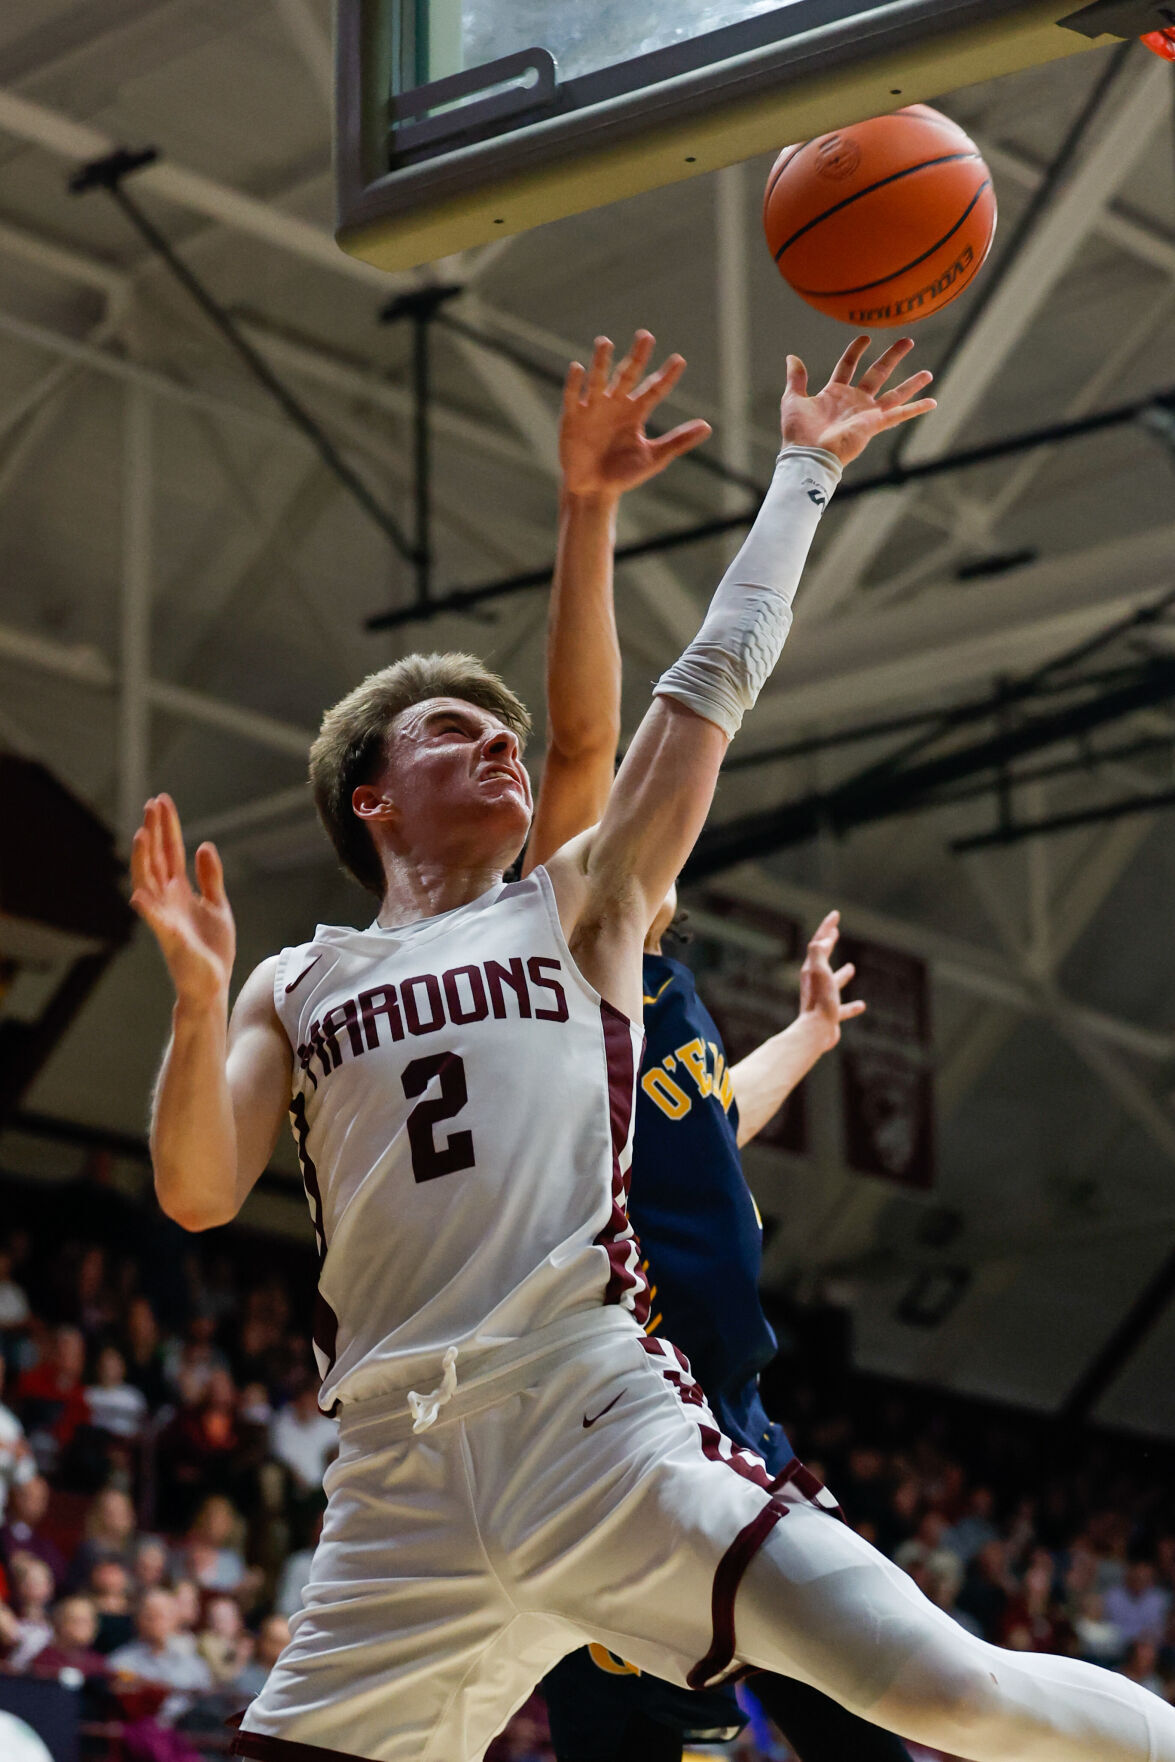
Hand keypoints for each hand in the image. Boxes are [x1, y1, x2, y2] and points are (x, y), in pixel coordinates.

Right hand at [130, 794, 234, 1007]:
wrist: (211, 984)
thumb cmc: (211, 948)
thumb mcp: (217, 905)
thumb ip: (209, 877)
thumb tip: (204, 845)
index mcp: (179, 891)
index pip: (171, 851)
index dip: (167, 827)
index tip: (162, 801)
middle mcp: (167, 900)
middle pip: (157, 859)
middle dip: (154, 832)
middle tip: (152, 804)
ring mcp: (165, 917)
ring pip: (148, 883)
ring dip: (144, 859)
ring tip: (141, 834)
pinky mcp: (170, 939)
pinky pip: (155, 922)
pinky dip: (147, 908)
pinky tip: (139, 894)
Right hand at [560, 330, 711, 497]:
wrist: (593, 491)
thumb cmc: (623, 474)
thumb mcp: (654, 457)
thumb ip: (678, 441)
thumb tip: (707, 426)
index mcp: (636, 411)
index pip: (654, 389)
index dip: (667, 376)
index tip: (680, 360)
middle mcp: (616, 404)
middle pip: (627, 374)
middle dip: (636, 357)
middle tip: (645, 336)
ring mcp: (593, 408)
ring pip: (599, 379)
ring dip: (601, 361)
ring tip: (605, 342)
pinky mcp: (572, 417)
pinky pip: (573, 396)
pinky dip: (574, 382)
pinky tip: (578, 367)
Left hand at [780, 336, 935, 467]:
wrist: (808, 453)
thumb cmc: (798, 432)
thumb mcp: (793, 399)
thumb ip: (796, 378)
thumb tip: (791, 357)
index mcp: (834, 394)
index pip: (848, 366)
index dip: (855, 351)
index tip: (865, 337)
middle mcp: (854, 402)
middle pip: (877, 373)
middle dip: (892, 357)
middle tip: (908, 341)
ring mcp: (866, 413)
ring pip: (894, 394)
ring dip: (912, 383)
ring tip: (929, 373)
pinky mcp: (874, 424)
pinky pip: (900, 414)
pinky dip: (917, 408)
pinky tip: (933, 402)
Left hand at [798, 911, 865, 1050]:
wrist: (815, 1032)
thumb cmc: (820, 1001)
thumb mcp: (819, 973)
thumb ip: (818, 955)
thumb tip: (819, 941)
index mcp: (812, 970)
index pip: (820, 943)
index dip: (827, 927)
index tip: (835, 915)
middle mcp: (815, 982)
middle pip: (822, 958)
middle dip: (828, 943)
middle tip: (835, 932)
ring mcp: (823, 998)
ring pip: (833, 983)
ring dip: (842, 974)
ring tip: (852, 967)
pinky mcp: (829, 1015)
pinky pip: (843, 1008)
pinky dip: (851, 1006)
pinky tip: (861, 1006)